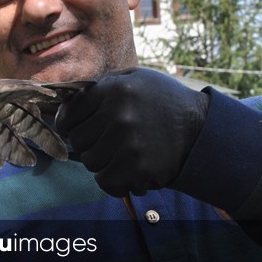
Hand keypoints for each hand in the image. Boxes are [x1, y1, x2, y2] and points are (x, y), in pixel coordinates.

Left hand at [56, 67, 208, 196]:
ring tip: (123, 153)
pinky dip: (113, 181)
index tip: (77, 129)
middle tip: (109, 141)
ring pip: (90, 163)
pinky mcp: (139, 168)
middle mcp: (119, 115)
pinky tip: (127, 171)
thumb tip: (59, 99)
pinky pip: (106, 182)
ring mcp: (129, 143)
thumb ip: (99, 86)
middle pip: (78, 142)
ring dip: (102, 162)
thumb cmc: (162, 101)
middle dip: (89, 143)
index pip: (67, 116)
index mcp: (113, 90)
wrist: (203, 127)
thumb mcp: (134, 78)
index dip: (69, 125)